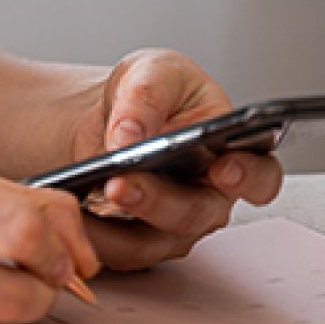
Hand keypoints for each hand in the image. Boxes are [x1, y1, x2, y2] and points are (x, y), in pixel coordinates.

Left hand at [72, 49, 282, 270]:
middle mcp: (207, 198)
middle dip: (156, 201)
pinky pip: (114, 252)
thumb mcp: (151, 71)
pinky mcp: (134, 243)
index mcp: (232, 153)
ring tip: (79, 201)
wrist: (110, 117)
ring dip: (114, 228)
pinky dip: (88, 234)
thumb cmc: (150, 94)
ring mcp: (171, 227)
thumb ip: (147, 94)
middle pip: (194, 215)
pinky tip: (64, 213)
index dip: (248, 179)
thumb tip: (129, 137)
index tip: (224, 171)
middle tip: (120, 183)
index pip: (259, 176)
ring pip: (150, 243)